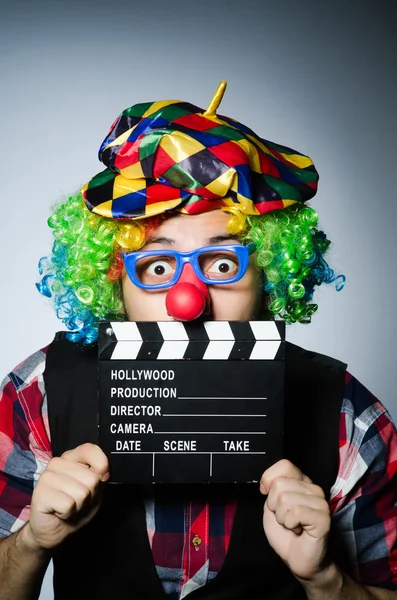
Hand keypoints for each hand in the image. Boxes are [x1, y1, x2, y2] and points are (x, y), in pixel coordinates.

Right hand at [23, 443, 109, 550]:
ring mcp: (47, 476)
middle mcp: (58, 463)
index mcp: (72, 457)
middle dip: (90, 495)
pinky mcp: (40, 492)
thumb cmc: (75, 508)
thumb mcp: (94, 489)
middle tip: (77, 500)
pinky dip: (68, 513)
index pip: (90, 449)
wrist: (54, 530)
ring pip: (82, 493)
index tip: (102, 479)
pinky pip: (69, 504)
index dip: (102, 465)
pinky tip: (59, 512)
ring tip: (68, 506)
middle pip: (92, 478)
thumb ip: (99, 476)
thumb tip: (104, 472)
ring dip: (79, 506)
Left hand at [260, 459, 330, 580]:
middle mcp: (313, 489)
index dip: (269, 479)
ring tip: (293, 526)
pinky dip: (290, 525)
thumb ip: (270, 489)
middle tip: (286, 519)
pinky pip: (295, 513)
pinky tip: (298, 530)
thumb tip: (268, 482)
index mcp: (302, 482)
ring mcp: (320, 502)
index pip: (285, 465)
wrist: (299, 560)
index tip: (267, 495)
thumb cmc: (286, 534)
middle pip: (279, 485)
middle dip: (274, 506)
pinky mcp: (323, 518)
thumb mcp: (271, 507)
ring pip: (285, 499)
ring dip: (282, 518)